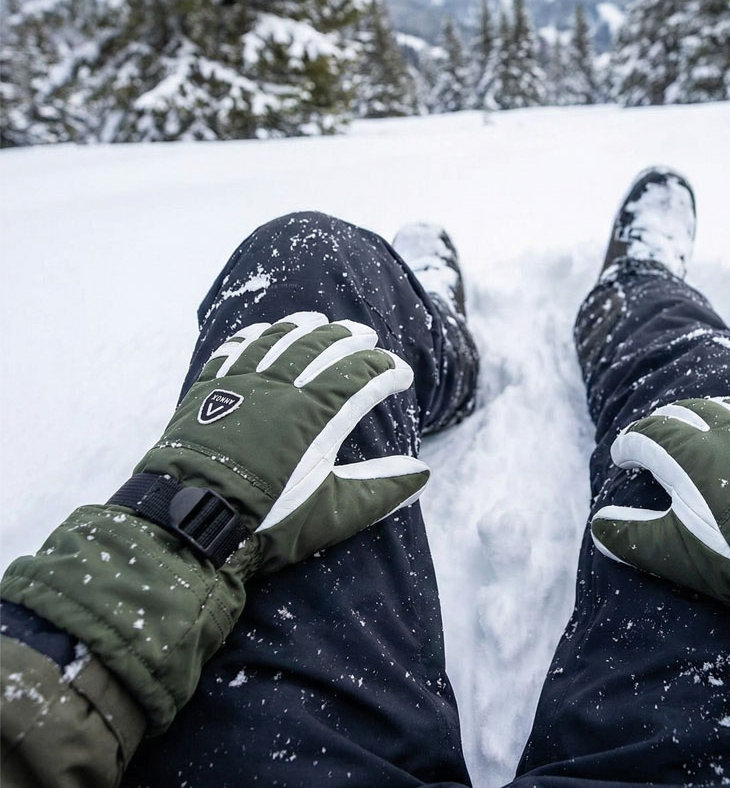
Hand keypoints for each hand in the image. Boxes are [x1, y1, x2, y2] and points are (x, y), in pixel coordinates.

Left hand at [2, 311, 428, 730]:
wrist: (187, 526)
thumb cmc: (264, 523)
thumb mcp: (331, 514)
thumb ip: (379, 490)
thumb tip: (423, 473)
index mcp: (314, 418)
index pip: (362, 378)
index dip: (387, 371)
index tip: (403, 374)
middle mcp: (280, 391)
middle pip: (323, 348)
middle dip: (351, 339)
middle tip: (368, 337)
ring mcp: (241, 386)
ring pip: (279, 340)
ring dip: (305, 328)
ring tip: (321, 321)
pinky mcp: (208, 392)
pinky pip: (235, 350)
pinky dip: (255, 336)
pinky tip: (264, 332)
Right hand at [589, 397, 729, 741]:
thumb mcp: (675, 551)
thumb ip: (632, 536)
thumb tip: (598, 526)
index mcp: (689, 452)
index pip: (649, 433)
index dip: (630, 444)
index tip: (621, 457)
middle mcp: (726, 431)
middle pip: (687, 412)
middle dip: (665, 421)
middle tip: (654, 435)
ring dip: (708, 413)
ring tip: (701, 423)